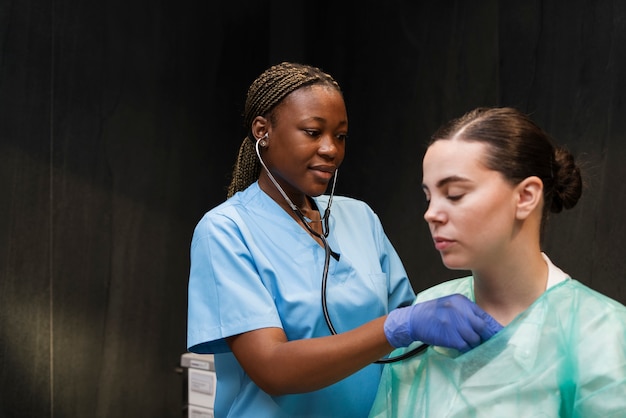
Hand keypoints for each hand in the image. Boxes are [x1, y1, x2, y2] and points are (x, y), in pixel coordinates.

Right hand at [384, 294, 502, 351]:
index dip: (493, 327)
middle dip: (487, 336)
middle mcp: (461, 311)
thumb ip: (466, 311)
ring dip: (474, 344)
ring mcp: (456, 324)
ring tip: (468, 344)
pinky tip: (461, 347)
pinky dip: (465, 348)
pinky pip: (466, 346)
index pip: (484, 315)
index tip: (500, 334)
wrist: (414, 319)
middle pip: (483, 327)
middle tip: (489, 342)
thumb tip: (484, 324)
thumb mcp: (450, 304)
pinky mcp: (451, 337)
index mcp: (462, 302)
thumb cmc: (432, 313)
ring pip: (475, 338)